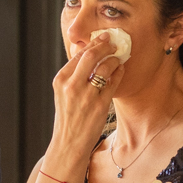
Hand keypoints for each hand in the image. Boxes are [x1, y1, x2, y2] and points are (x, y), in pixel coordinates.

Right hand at [47, 30, 127, 176]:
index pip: (78, 54)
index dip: (93, 44)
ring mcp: (86, 96)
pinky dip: (119, 73)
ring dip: (114, 59)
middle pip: (91, 55)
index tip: (103, 38)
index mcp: (60, 80)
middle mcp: (72, 86)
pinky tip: (121, 70)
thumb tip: (87, 53)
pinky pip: (113, 83)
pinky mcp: (100, 105)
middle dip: (105, 45)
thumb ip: (73, 75)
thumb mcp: (63, 94)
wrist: (68, 143)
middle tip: (114, 41)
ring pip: (105, 67)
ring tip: (118, 57)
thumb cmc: (67, 118)